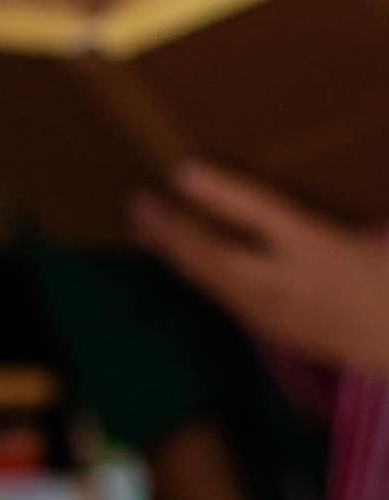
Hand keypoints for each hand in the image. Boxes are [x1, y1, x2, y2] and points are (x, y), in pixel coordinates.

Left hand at [132, 163, 388, 377]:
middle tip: (135, 201)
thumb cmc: (388, 276)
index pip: (262, 213)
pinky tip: (182, 263)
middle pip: (216, 254)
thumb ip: (311, 206)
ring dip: (174, 253)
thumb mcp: (367, 232)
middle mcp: (289, 283)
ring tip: (142, 228)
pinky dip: (197, 275)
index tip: (181, 170)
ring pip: (212, 281)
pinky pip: (224, 297)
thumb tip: (267, 188)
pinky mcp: (272, 328)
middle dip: (171, 229)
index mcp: (321, 248)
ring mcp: (276, 311)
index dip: (221, 191)